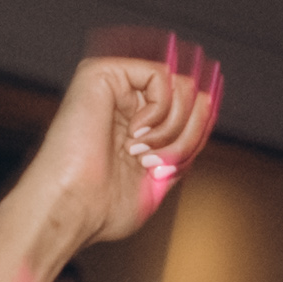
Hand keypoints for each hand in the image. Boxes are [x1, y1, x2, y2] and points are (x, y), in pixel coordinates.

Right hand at [0, 39, 214, 260]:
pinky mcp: (102, 72)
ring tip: (143, 155)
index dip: (201, 129)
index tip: (181, 162)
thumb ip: (186, 140)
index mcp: (139, 123)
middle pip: (193, 95)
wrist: (72, 209)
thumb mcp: (164, 175)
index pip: (192, 106)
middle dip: (187, 136)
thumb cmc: (105, 206)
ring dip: (174, 128)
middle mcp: (127, 100)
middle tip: (158, 165)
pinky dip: (159, 111)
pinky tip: (133, 134)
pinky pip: (160, 75)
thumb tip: (210, 102)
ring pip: (182, 85)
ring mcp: (115, 85)